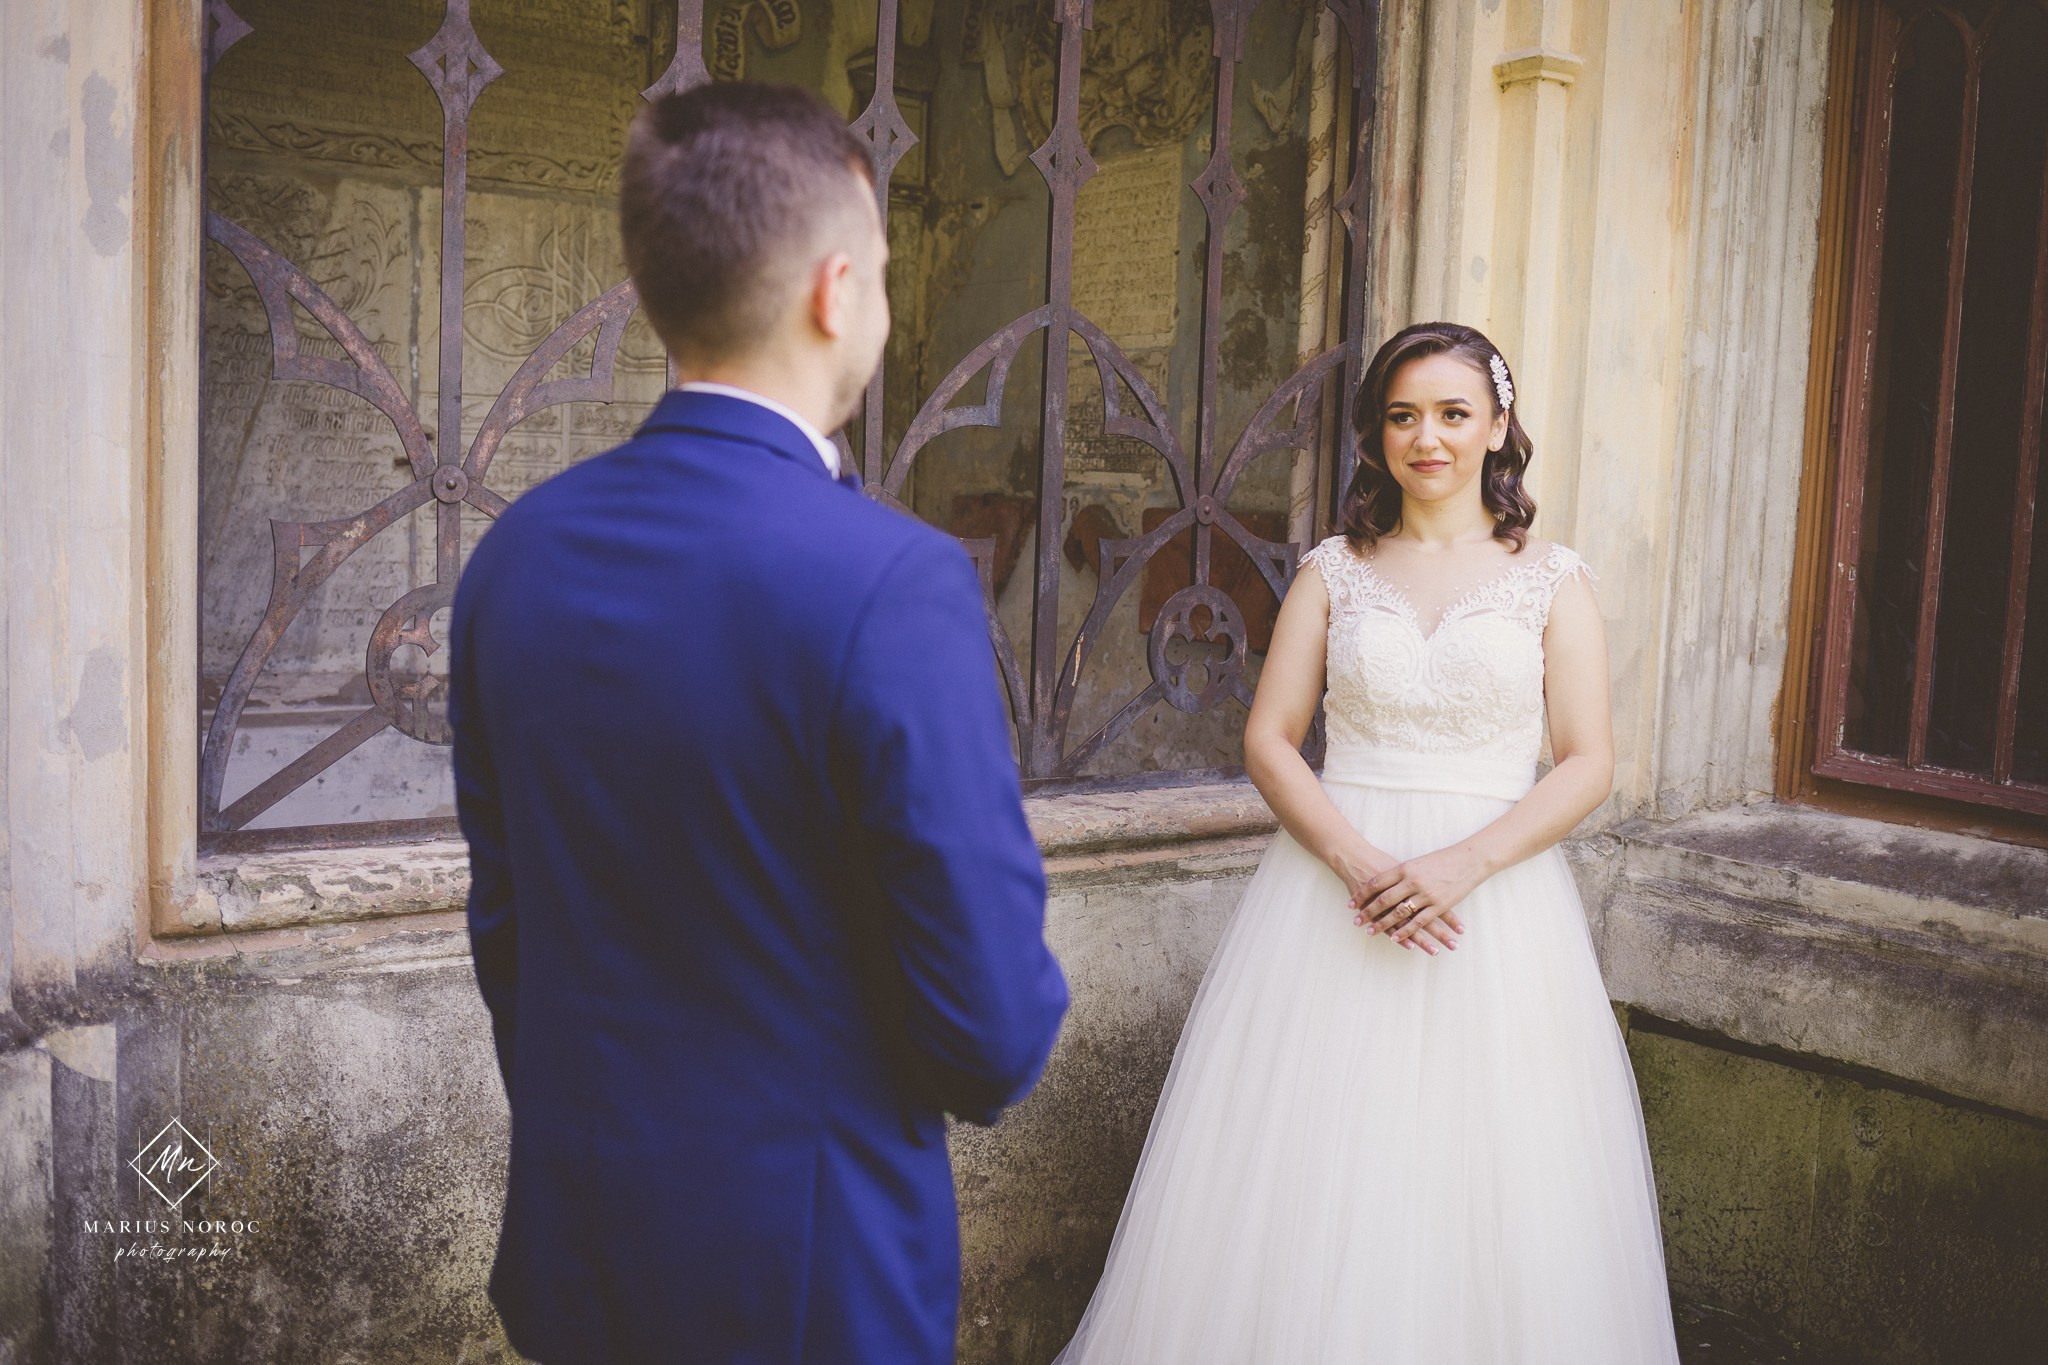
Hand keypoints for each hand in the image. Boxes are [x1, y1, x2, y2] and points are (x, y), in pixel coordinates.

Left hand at [1352, 844, 1490, 954]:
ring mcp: (1425, 894)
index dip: (1362, 894)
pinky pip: (1418, 922)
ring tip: (1369, 932)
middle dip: (1368, 912)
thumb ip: (1401, 873)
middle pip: (1384, 900)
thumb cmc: (1441, 860)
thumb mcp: (1417, 862)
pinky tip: (1395, 939)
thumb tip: (1384, 881)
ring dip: (1383, 925)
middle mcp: (1412, 881)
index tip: (1351, 904)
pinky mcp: (1438, 905)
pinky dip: (1406, 932)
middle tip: (1356, 922)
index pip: (1377, 883)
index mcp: (1405, 868)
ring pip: (1399, 913)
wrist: (1468, 859)